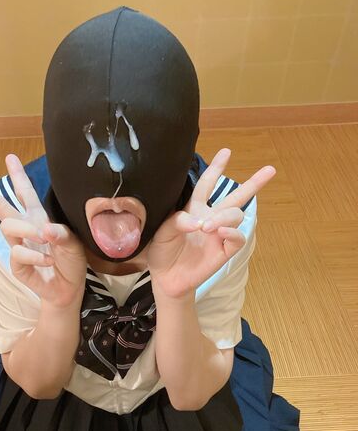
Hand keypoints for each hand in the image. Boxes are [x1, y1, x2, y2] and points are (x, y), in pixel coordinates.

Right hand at [0, 153, 86, 308]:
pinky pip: (18, 252)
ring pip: (8, 226)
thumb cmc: (71, 262)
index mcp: (39, 218)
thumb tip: (43, 228)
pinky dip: (34, 255)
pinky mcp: (17, 265)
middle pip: (2, 206)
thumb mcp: (73, 243)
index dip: (19, 176)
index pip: (26, 194)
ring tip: (44, 239)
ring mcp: (19, 246)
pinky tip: (47, 260)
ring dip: (26, 230)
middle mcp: (26, 229)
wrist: (69, 289)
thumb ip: (61, 233)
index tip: (10, 157)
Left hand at [147, 148, 275, 299]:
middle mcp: (210, 218)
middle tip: (270, 170)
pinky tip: (220, 232)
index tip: (226, 152)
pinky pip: (237, 238)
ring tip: (208, 226)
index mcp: (194, 209)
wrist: (165, 278)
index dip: (216, 168)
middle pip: (235, 197)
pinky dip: (232, 233)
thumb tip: (199, 221)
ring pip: (235, 216)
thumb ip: (177, 221)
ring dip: (224, 217)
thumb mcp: (161, 232)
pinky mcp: (223, 251)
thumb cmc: (161, 252)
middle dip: (253, 183)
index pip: (207, 185)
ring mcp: (218, 235)